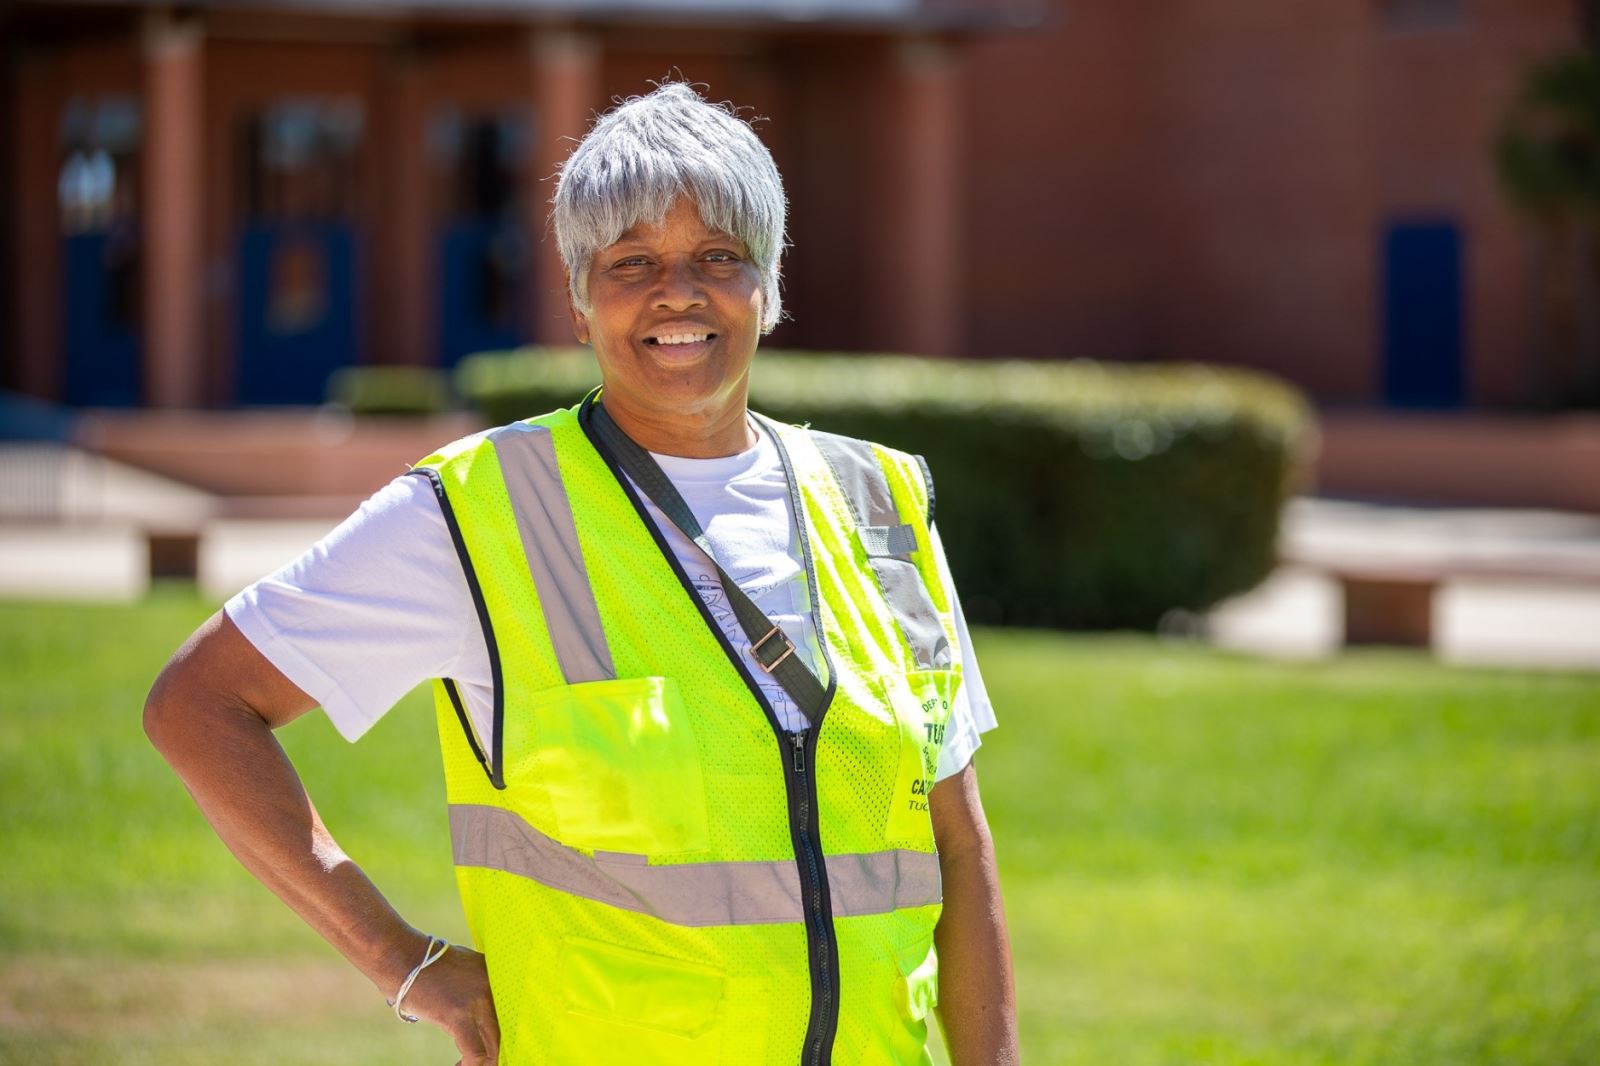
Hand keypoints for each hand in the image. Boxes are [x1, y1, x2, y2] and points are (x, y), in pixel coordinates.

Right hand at [398, 943, 499, 1064]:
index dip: (506, 1034)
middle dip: (498, 1053)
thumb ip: (475, 984)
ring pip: (494, 1046)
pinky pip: (475, 1052)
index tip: (496, 1048)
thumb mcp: (461, 967)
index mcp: (495, 975)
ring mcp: (478, 1000)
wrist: (401, 956)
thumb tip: (475, 1006)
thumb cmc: (423, 964)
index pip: (511, 1012)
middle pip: (506, 1031)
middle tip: (488, 1062)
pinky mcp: (459, 1015)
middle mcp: (492, 987)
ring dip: (487, 1062)